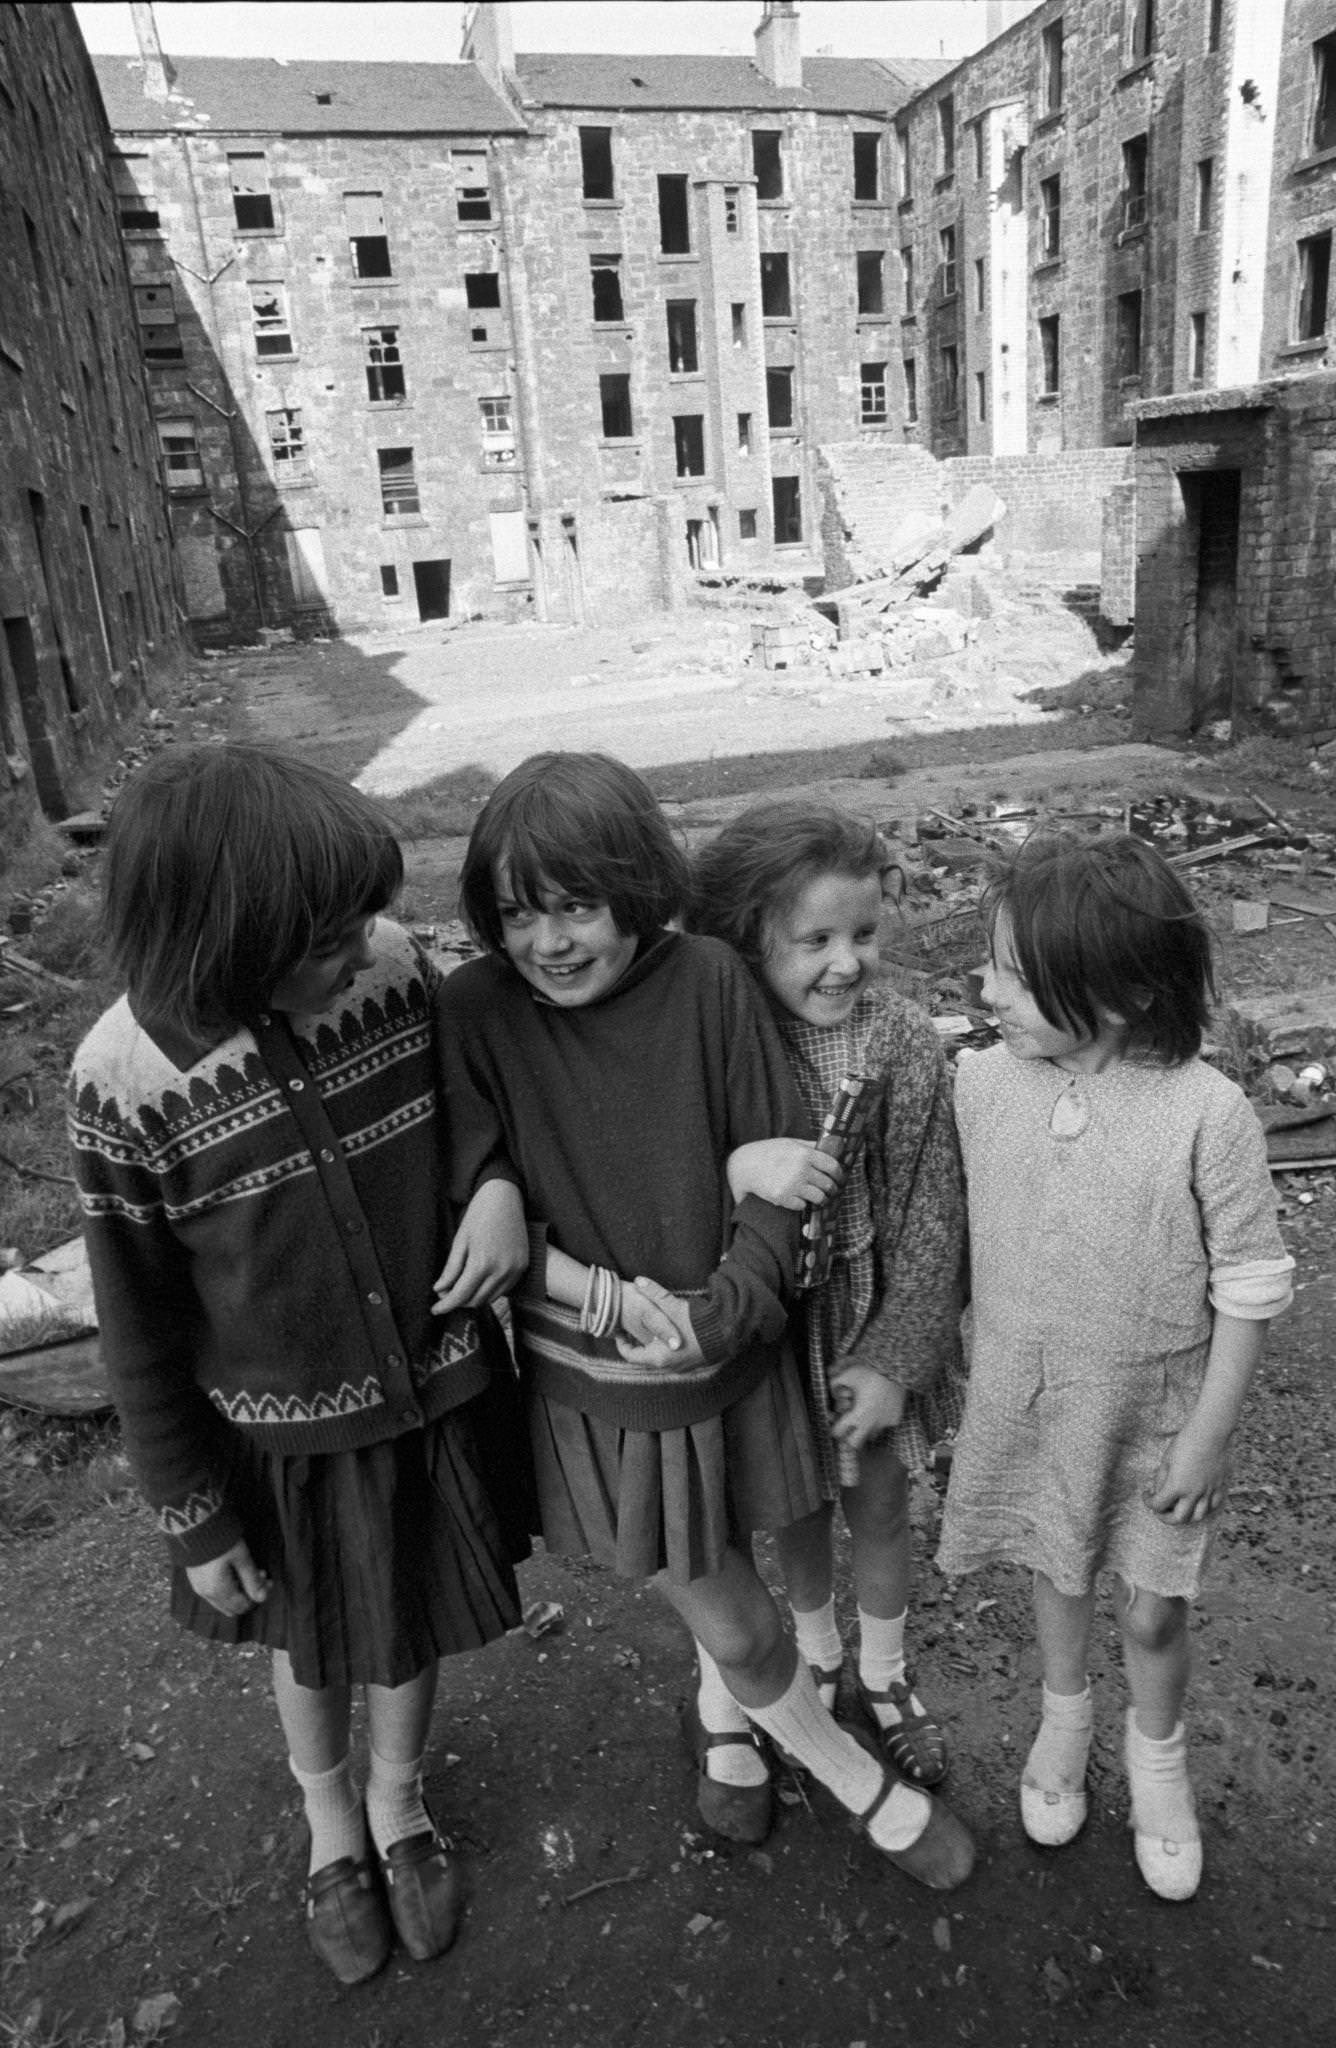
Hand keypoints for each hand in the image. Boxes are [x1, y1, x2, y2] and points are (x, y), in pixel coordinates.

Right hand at [186, 1539, 269, 1615]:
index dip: (258, 1595)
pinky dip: (228, 1586)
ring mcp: (199, 1588)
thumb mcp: (241, 1558)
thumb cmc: (220, 1541)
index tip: (268, 1579)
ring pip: (224, 1600)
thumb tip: (262, 1598)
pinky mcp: (196, 1579)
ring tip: (249, 1569)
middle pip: (233, 1606)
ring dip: (239, 1589)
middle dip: (249, 1593)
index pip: (243, 1605)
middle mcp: (206, 1594)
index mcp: (218, 1591)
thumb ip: (252, 1580)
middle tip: (260, 1574)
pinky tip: (234, 1570)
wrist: (194, 1526)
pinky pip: (215, 1592)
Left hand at [434, 1179, 526, 1311]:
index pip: (461, 1296)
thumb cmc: (479, 1215)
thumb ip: (451, 1269)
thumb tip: (439, 1289)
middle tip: (445, 1293)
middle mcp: (501, 1271)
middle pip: (476, 1300)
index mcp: (482, 1264)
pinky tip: (479, 1281)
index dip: (446, 1305)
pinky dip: (490, 1290)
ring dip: (474, 1297)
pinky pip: (504, 1289)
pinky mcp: (523, 1267)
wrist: (505, 1198)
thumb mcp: (460, 1241)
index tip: (435, 1309)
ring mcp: (515, 1270)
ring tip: (461, 1287)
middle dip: (458, 1301)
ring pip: (491, 1298)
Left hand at [615, 1275, 705, 1371]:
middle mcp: (667, 1367)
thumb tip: (638, 1280)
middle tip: (631, 1329)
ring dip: (650, 1346)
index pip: (629, 1355)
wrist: (728, 1333)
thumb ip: (655, 1293)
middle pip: (643, 1357)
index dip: (621, 1342)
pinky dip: (663, 1349)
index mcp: (658, 1357)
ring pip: (657, 1359)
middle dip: (636, 1343)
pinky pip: (669, 1359)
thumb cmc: (699, 1322)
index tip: (620, 1331)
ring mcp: (679, 1368)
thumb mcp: (673, 1306)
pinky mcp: (690, 1365)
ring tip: (647, 1329)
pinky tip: (665, 1334)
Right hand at [726, 1138, 844, 1211]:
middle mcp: (801, 1169)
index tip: (839, 1179)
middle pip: (828, 1184)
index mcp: (805, 1153)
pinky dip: (801, 1204)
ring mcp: (792, 1184)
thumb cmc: (768, 1152)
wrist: (743, 1165)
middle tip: (830, 1191)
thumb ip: (810, 1146)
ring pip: (819, 1198)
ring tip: (816, 1198)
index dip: (839, 1175)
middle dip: (831, 1189)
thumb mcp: (790, 1143)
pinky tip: (795, 1198)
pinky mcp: (782, 1198)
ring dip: (819, 1199)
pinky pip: (802, 1206)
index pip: (833, 1166)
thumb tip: (831, 1147)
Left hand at [830, 1363, 905, 1450]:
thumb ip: (834, 1384)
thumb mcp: (846, 1374)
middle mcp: (871, 1423)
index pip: (838, 1432)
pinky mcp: (895, 1419)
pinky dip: (879, 1420)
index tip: (834, 1422)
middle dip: (848, 1438)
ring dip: (865, 1429)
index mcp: (857, 1415)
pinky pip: (884, 1425)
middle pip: (854, 1444)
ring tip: (863, 1416)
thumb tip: (833, 1393)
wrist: (896, 1369)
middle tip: (847, 1427)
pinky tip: (878, 1408)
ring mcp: (885, 1423)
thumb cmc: (869, 1372)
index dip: (833, 1428)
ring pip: (871, 1436)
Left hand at [1147, 1428, 1230, 1522]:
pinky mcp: (1220, 1487)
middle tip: (1160, 1511)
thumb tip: (1159, 1492)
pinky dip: (1204, 1509)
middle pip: (1178, 1519)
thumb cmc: (1185, 1443)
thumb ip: (1161, 1480)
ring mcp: (1209, 1492)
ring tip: (1179, 1509)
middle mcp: (1193, 1493)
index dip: (1149, 1502)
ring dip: (1186, 1517)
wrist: (1209, 1433)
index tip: (1147, 1495)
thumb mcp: (1166, 1460)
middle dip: (1165, 1518)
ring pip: (1198, 1517)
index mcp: (1176, 1486)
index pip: (1158, 1505)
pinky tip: (1197, 1503)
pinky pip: (1213, 1506)